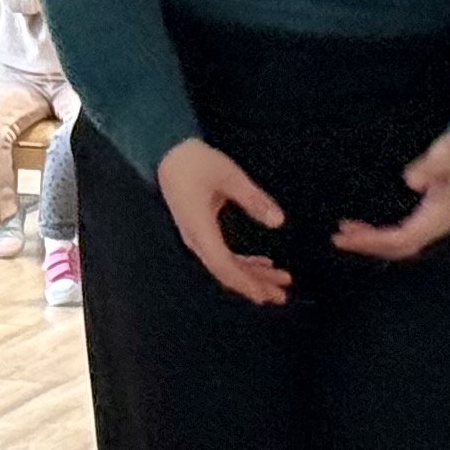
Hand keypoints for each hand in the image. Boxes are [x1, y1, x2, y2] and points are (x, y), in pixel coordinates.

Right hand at [156, 137, 290, 305]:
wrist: (168, 154)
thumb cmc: (196, 162)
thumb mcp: (229, 176)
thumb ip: (254, 200)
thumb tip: (278, 222)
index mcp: (200, 229)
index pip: (223, 265)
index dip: (245, 282)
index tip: (267, 293)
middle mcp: (196, 239)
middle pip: (226, 272)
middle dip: (254, 285)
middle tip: (281, 295)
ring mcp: (197, 237)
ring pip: (225, 266)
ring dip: (252, 275)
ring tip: (279, 281)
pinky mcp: (200, 232)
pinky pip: (222, 255)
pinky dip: (243, 263)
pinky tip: (263, 264)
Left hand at [334, 127, 449, 262]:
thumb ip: (434, 162)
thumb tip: (411, 180)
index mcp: (440, 215)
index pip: (404, 237)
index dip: (376, 240)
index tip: (350, 235)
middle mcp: (436, 225)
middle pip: (398, 247)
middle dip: (368, 245)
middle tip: (338, 238)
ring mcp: (432, 223)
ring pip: (398, 243)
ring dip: (371, 242)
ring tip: (343, 234)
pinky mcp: (427, 218)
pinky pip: (400, 235)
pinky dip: (378, 235)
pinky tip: (360, 226)